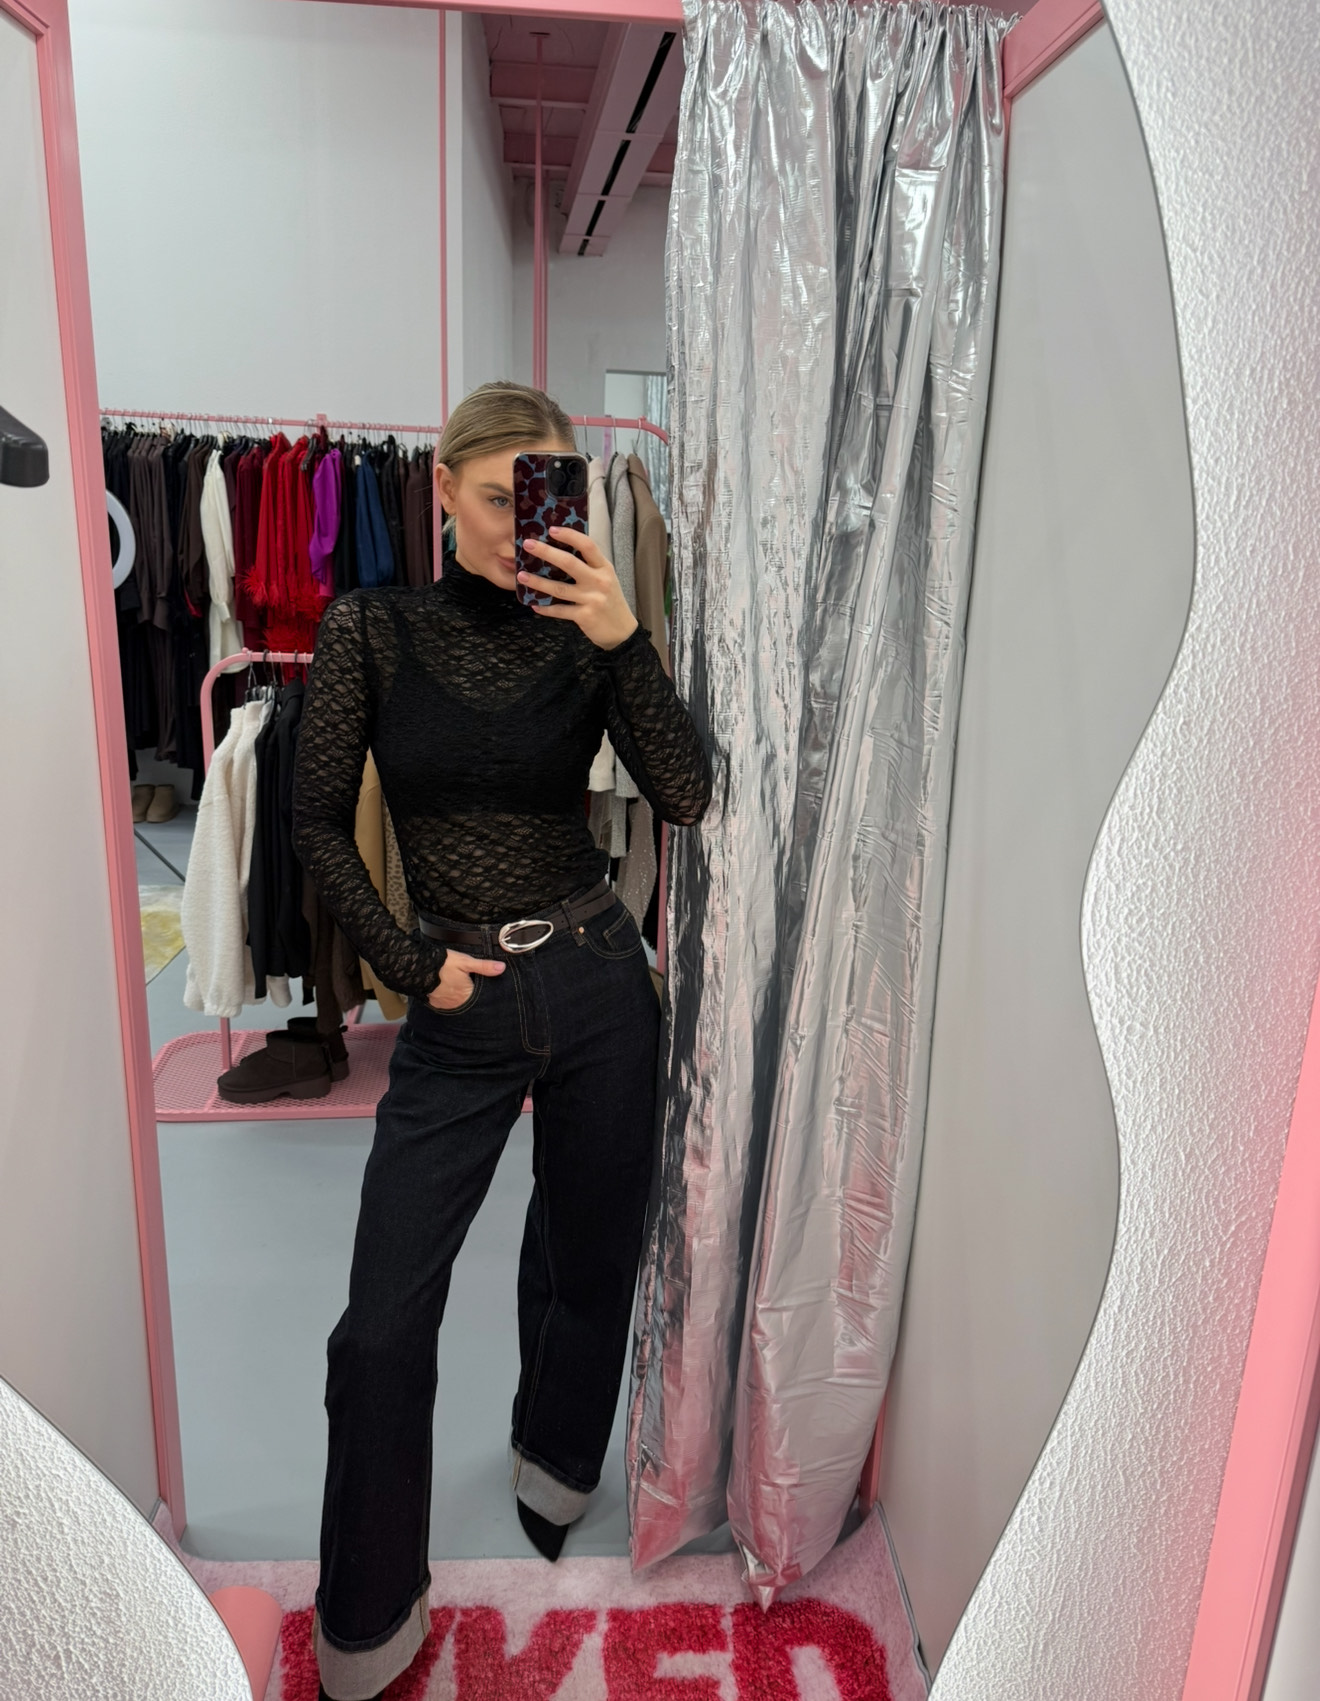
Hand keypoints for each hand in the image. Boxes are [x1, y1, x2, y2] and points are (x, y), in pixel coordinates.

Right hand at [427, 949, 504, 1010]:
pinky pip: (445, 1002)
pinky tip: (446, 989)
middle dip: (469, 993)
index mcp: (467, 995)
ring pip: (456, 1001)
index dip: (480, 989)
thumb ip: (484, 966)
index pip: (479, 996)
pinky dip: (447, 997)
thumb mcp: (466, 962)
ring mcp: (445, 1004)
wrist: (419, 967)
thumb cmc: (443, 964)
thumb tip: (501, 968)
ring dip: (457, 995)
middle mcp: (457, 1003)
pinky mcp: (435, 1002)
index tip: (479, 984)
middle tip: (466, 982)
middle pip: (468, 1000)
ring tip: (456, 985)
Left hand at [517, 527, 639, 649]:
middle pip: (569, 563)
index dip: (570, 536)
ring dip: (538, 582)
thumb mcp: (607, 579)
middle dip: (546, 552)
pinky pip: (560, 610)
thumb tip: (561, 550)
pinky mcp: (585, 616)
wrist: (622, 631)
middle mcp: (599, 581)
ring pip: (559, 589)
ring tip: (521, 576)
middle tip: (527, 545)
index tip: (552, 529)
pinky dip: (546, 608)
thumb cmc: (610, 601)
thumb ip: (590, 566)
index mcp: (604, 568)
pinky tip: (534, 604)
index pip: (588, 546)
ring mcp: (592, 599)